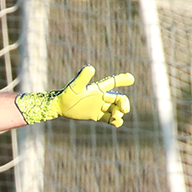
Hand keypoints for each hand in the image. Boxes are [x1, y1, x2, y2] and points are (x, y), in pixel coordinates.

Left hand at [15, 65, 134, 127]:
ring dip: (119, 114)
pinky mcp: (97, 116)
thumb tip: (90, 67)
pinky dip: (115, 122)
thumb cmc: (67, 94)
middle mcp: (101, 97)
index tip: (131, 78)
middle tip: (123, 110)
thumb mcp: (75, 86)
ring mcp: (100, 107)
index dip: (122, 79)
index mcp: (98, 89)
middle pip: (119, 99)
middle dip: (124, 104)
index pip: (113, 82)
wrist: (60, 107)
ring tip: (115, 118)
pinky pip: (110, 119)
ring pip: (116, 110)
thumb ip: (82, 77)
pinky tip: (116, 124)